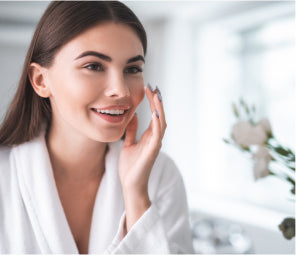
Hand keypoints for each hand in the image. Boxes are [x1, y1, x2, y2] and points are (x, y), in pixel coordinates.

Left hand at [118, 84, 165, 230]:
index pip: (153, 115)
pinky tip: (155, 112)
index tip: (148, 88)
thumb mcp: (129, 144)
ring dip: (159, 108)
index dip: (152, 102)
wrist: (130, 184)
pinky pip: (157, 135)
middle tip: (153, 87)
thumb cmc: (130, 166)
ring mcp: (155, 144)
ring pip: (161, 122)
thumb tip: (132, 117)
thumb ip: (132, 131)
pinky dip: (158, 123)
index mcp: (149, 136)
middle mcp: (155, 138)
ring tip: (156, 95)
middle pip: (159, 115)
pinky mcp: (152, 151)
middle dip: (157, 101)